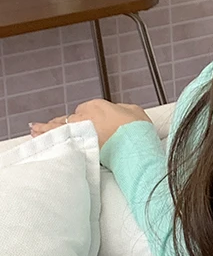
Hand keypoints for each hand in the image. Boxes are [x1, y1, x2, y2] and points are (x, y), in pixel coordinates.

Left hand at [30, 101, 151, 147]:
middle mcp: (84, 119)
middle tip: (38, 126)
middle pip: (65, 119)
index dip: (81, 116)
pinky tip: (41, 142)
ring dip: (44, 130)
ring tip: (34, 131)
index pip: (82, 109)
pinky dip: (48, 141)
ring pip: (57, 129)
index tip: (81, 121)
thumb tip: (116, 111)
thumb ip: (120, 108)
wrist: (133, 148)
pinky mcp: (77, 148)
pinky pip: (58, 142)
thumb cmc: (136, 130)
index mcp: (97, 107)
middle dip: (53, 123)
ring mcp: (79, 134)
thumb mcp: (134, 111)